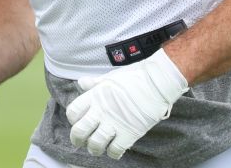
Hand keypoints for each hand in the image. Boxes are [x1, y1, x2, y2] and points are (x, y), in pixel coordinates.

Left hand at [65, 50, 189, 158]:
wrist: (157, 82)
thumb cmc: (134, 77)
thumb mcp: (110, 77)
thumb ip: (94, 84)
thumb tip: (82, 83)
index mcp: (95, 96)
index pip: (73, 112)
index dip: (73, 119)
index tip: (79, 121)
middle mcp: (102, 111)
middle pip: (79, 131)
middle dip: (77, 139)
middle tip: (81, 142)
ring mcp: (115, 123)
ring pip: (95, 144)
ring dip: (94, 149)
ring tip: (97, 148)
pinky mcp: (129, 133)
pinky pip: (115, 150)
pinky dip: (113, 153)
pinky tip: (115, 149)